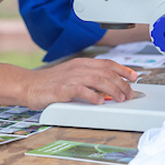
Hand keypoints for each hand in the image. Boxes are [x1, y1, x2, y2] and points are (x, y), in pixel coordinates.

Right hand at [23, 58, 137, 109]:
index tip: (134, 76)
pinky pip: (82, 90)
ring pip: (98, 80)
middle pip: (106, 72)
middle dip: (122, 83)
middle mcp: (78, 67)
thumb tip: (109, 86)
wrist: (30, 85)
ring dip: (113, 90)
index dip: (123, 69)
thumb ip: (89, 77)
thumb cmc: (51, 82)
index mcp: (81, 63)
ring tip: (120, 98)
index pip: (107, 63)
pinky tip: (100, 102)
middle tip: (130, 93)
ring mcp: (70, 77)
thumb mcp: (73, 74)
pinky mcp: (63, 89)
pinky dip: (93, 96)